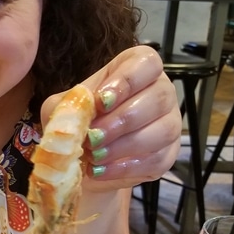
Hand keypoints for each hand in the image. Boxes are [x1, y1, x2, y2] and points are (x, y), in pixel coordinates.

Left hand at [42, 45, 181, 190]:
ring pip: (163, 130)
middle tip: (93, 137)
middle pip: (159, 97)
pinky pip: (157, 160)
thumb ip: (68, 103)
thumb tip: (79, 106)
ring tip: (94, 155)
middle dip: (123, 120)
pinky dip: (125, 168)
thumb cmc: (78, 122)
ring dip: (124, 145)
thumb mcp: (63, 107)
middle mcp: (160, 91)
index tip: (101, 101)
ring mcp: (169, 123)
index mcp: (137, 68)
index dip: (127, 80)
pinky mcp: (167, 155)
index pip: (146, 62)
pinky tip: (100, 170)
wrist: (81, 160)